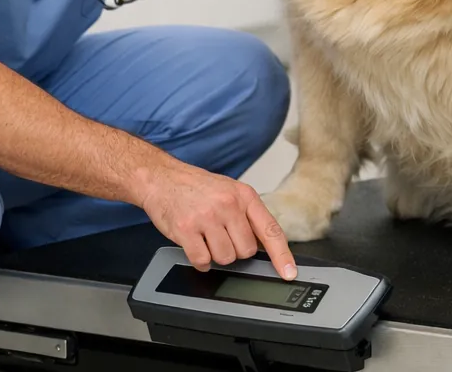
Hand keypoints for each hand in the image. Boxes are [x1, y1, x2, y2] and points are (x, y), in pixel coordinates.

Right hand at [138, 159, 298, 278]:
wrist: (162, 178)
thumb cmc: (197, 187)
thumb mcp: (230, 192)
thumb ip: (248, 216)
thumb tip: (266, 246)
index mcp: (244, 196)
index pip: (270, 230)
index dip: (282, 255)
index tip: (289, 272)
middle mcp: (228, 205)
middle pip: (246, 251)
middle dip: (235, 250)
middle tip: (222, 236)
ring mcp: (207, 217)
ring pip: (225, 258)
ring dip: (217, 255)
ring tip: (207, 237)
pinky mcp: (186, 230)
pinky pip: (202, 261)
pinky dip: (200, 260)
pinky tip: (195, 244)